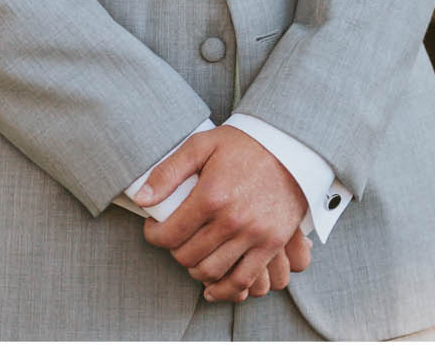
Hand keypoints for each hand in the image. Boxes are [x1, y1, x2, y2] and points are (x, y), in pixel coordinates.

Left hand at [137, 127, 310, 298]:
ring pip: (210, 272)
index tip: (156, 228)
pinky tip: (212, 287)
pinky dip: (224, 290)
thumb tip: (141, 200)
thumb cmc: (244, 145)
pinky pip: (243, 280)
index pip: (168, 235)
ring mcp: (255, 234)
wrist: (293, 146)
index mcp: (212, 196)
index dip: (154, 235)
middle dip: (174, 250)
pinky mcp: (273, 243)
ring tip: (195, 255)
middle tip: (177, 238)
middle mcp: (233, 219)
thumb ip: (168, 172)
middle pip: (186, 256)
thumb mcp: (202, 145)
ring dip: (195, 269)